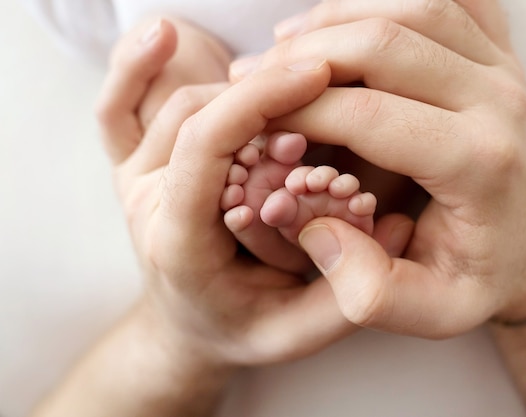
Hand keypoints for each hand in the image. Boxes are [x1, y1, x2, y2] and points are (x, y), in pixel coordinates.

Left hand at [97, 32, 368, 363]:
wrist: (186, 331)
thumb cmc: (240, 330)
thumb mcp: (296, 334)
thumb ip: (345, 295)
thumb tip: (392, 227)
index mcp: (180, 242)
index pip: (207, 146)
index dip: (260, 100)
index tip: (316, 74)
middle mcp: (147, 203)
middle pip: (199, 116)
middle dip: (264, 96)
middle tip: (322, 92)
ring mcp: (133, 182)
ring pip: (179, 103)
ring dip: (241, 88)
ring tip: (294, 88)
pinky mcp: (133, 168)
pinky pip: (117, 107)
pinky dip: (134, 65)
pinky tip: (165, 34)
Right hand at [233, 0, 525, 337]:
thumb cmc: (482, 275)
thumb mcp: (431, 310)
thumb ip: (370, 291)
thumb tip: (316, 230)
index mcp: (478, 164)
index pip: (369, 113)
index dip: (299, 111)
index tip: (257, 123)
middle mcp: (498, 103)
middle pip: (386, 42)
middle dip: (306, 55)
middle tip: (259, 76)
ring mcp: (503, 70)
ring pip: (413, 7)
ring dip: (339, 17)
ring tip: (287, 45)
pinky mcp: (499, 57)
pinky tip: (349, 19)